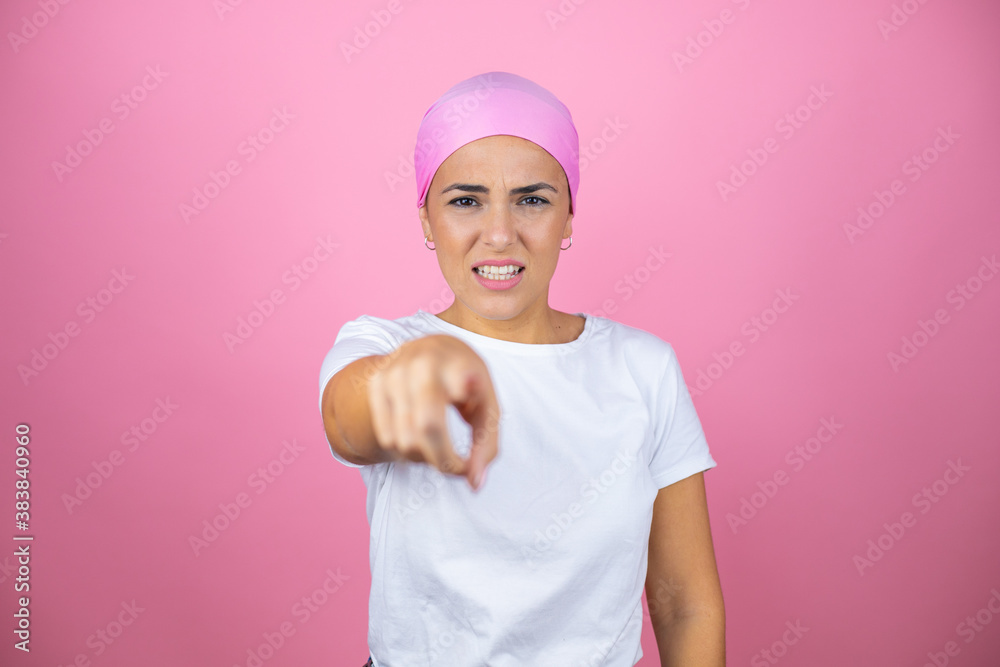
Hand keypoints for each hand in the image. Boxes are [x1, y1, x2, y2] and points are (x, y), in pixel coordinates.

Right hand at [367, 334, 499, 489]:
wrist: (431, 349)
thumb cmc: (466, 382)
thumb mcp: (487, 405)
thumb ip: (486, 445)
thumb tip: (475, 483)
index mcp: (457, 363)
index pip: (456, 381)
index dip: (461, 386)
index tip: (467, 390)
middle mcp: (422, 364)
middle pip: (427, 426)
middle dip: (444, 460)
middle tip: (457, 468)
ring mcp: (394, 374)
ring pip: (404, 440)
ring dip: (424, 458)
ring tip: (438, 448)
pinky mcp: (376, 385)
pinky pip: (387, 437)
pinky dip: (405, 451)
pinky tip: (418, 439)